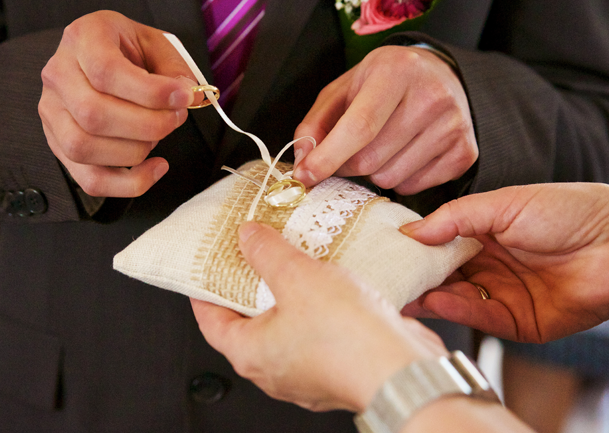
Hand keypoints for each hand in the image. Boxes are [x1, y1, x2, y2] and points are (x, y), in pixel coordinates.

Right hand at [39, 10, 199, 197]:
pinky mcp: (59, 145)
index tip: (183, 97)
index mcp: (82, 38)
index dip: (149, 91)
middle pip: (93, 114)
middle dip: (147, 124)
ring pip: (84, 148)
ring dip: (135, 151)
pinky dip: (128, 184)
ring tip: (160, 135)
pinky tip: (154, 168)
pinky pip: (89, 179)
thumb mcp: (155, 43)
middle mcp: (58, 74)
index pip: (106, 71)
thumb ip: (174, 69)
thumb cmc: (128, 50)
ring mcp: (52, 113)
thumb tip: (190, 96)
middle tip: (176, 118)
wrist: (100, 54)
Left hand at [191, 221, 446, 412]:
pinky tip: (330, 282)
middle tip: (254, 255)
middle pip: (248, 321)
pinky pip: (318, 332)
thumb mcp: (297, 277)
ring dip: (289, 294)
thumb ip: (266, 253)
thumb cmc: (348, 339)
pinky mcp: (337, 366)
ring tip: (295, 260)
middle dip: (250, 287)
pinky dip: (318, 307)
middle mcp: (275, 369)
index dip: (204, 290)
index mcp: (251, 354)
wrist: (404, 370)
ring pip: (287, 325)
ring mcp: (307, 371)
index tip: (207, 268)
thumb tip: (247, 237)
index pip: (209, 320)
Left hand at [293, 46, 476, 194]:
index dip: (328, 157)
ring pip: (390, 179)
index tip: (305, 176)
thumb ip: (316, 122)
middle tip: (345, 154)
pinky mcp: (465, 152)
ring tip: (381, 146)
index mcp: (396, 71)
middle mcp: (432, 96)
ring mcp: (454, 125)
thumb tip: (304, 160)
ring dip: (373, 173)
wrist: (439, 76)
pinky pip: (414, 187)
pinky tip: (403, 154)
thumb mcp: (344, 90)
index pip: (360, 126)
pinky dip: (399, 179)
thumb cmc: (382, 84)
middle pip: (371, 160)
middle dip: (346, 166)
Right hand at [400, 183, 608, 341]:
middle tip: (383, 276)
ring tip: (401, 292)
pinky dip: (457, 310)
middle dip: (414, 276)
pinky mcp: (521, 322)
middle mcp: (491, 265)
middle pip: (442, 274)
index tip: (383, 248)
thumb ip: (456, 217)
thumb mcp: (504, 203)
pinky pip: (482, 317)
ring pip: (457, 298)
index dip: (414, 246)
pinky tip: (437, 300)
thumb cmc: (571, 211)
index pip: (439, 244)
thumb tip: (410, 230)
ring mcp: (504, 294)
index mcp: (485, 233)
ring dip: (429, 295)